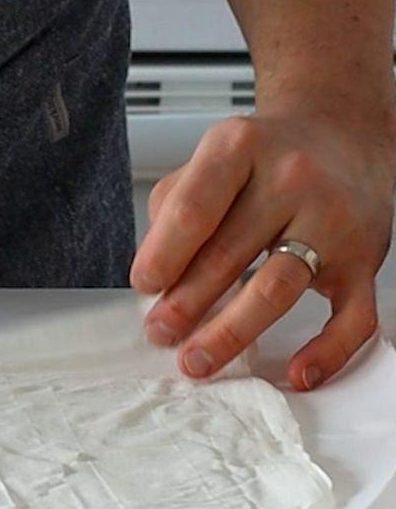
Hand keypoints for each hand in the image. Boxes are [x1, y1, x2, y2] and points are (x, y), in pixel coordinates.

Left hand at [130, 107, 395, 389]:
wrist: (342, 133)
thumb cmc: (263, 157)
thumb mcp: (211, 160)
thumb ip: (175, 211)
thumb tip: (154, 281)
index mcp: (240, 149)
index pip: (194, 209)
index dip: (164, 254)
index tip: (144, 286)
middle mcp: (291, 179)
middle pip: (228, 255)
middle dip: (185, 303)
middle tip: (159, 334)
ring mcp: (332, 221)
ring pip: (277, 289)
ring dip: (230, 332)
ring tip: (196, 360)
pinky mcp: (364, 259)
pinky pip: (353, 315)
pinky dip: (327, 352)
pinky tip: (297, 374)